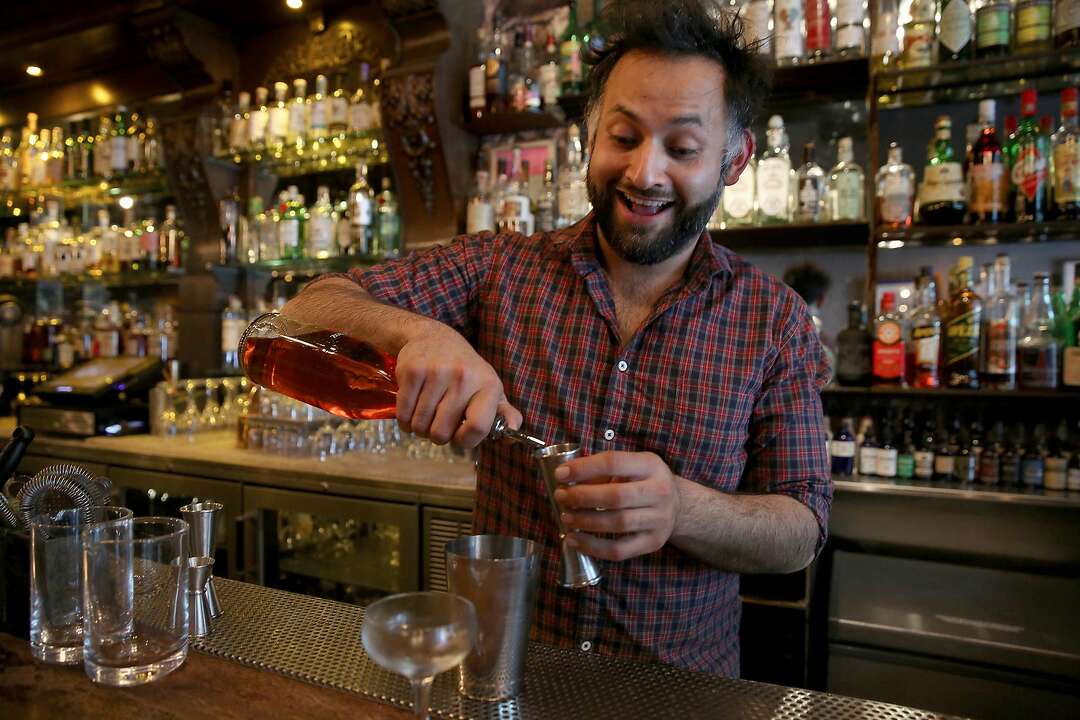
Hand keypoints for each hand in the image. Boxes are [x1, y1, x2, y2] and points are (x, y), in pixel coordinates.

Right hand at [394, 323, 521, 447]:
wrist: (432, 337)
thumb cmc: (465, 370)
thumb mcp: (489, 387)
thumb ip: (504, 413)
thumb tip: (513, 433)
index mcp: (488, 385)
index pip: (478, 427)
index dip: (465, 441)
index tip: (459, 437)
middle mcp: (464, 377)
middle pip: (442, 432)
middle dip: (437, 436)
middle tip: (438, 423)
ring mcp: (437, 372)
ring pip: (420, 426)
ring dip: (419, 428)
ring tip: (426, 415)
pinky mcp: (413, 371)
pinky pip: (403, 414)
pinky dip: (404, 420)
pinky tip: (411, 410)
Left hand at [552, 451, 682, 560]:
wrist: (678, 505)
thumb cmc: (644, 481)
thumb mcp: (632, 465)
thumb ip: (603, 470)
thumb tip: (566, 477)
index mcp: (650, 465)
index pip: (613, 463)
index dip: (583, 468)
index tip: (560, 474)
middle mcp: (659, 491)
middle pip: (615, 496)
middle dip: (582, 497)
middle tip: (561, 497)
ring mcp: (659, 520)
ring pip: (617, 523)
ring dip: (585, 522)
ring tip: (566, 517)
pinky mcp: (653, 542)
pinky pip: (619, 550)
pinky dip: (592, 547)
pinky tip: (574, 540)